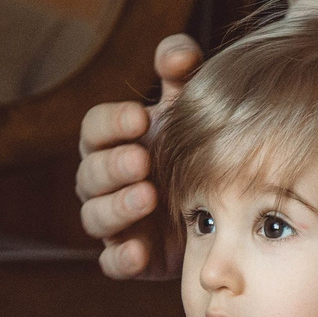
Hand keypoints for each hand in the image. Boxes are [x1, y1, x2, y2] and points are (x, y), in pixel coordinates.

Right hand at [77, 33, 202, 279]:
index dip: (111, 124)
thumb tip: (176, 53)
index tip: (140, 118)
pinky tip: (139, 251)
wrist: (228, 204)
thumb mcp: (192, 107)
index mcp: (111, 142)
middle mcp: (104, 183)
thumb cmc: (197, 146)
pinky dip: (121, 258)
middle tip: (142, 160)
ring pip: (95, 217)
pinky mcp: (130, 257)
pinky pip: (112, 262)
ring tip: (148, 197)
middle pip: (89, 173)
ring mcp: (115, 222)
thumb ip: (182, 74)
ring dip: (117, 207)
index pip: (94, 129)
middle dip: (113, 166)